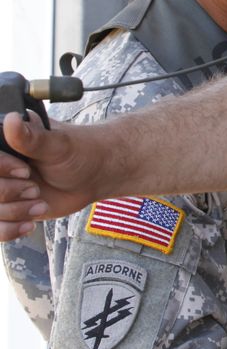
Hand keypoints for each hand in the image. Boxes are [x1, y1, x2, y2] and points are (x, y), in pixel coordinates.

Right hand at [0, 111, 101, 238]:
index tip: (25, 171)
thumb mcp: (57, 144)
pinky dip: (10, 229)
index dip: (1, 168)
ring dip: (15, 211)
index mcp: (2, 144)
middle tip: (34, 189)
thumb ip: (31, 136)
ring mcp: (2, 189)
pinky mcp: (10, 209)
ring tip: (39, 203)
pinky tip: (29, 224)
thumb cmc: (78, 152)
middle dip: (9, 192)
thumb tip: (12, 119)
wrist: (94, 175)